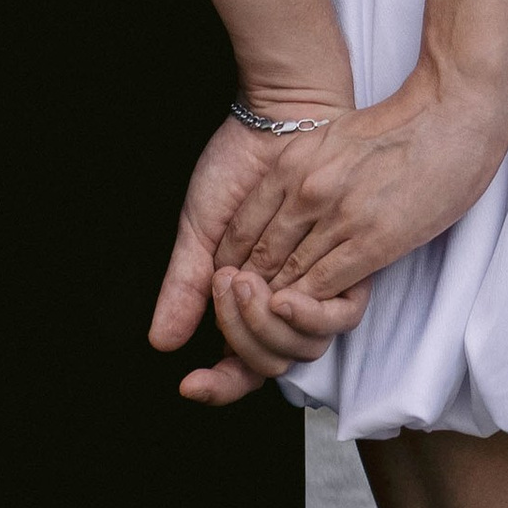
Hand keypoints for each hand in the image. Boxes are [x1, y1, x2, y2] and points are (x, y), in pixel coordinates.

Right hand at [150, 108, 364, 405]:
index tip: (189, 384)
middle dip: (238, 337)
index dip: (216, 386)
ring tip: (241, 279)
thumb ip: (186, 286)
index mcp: (245, 304)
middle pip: (267, 364)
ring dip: (263, 324)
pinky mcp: (346, 273)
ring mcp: (314, 294)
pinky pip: (332, 322)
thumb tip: (161, 342)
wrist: (276, 122)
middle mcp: (282, 308)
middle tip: (222, 286)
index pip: (237, 367)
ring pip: (297, 351)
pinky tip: (282, 294)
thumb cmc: (237, 170)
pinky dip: (304, 317)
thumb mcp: (201, 229)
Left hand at [213, 59, 507, 301]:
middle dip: (250, 290)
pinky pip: (325, 286)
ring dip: (278, 303)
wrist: (450, 112)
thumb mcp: (332, 139)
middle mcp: (307, 190)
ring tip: (270, 323)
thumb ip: (305, 172)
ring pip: (290, 276)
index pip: (243, 225)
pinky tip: (306, 316)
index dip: (234, 260)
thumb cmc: (399, 124)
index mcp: (293, 162)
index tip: (234, 281)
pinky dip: (311, 307)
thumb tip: (288, 206)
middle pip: (261, 256)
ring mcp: (339, 217)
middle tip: (244, 313)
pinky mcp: (373, 241)